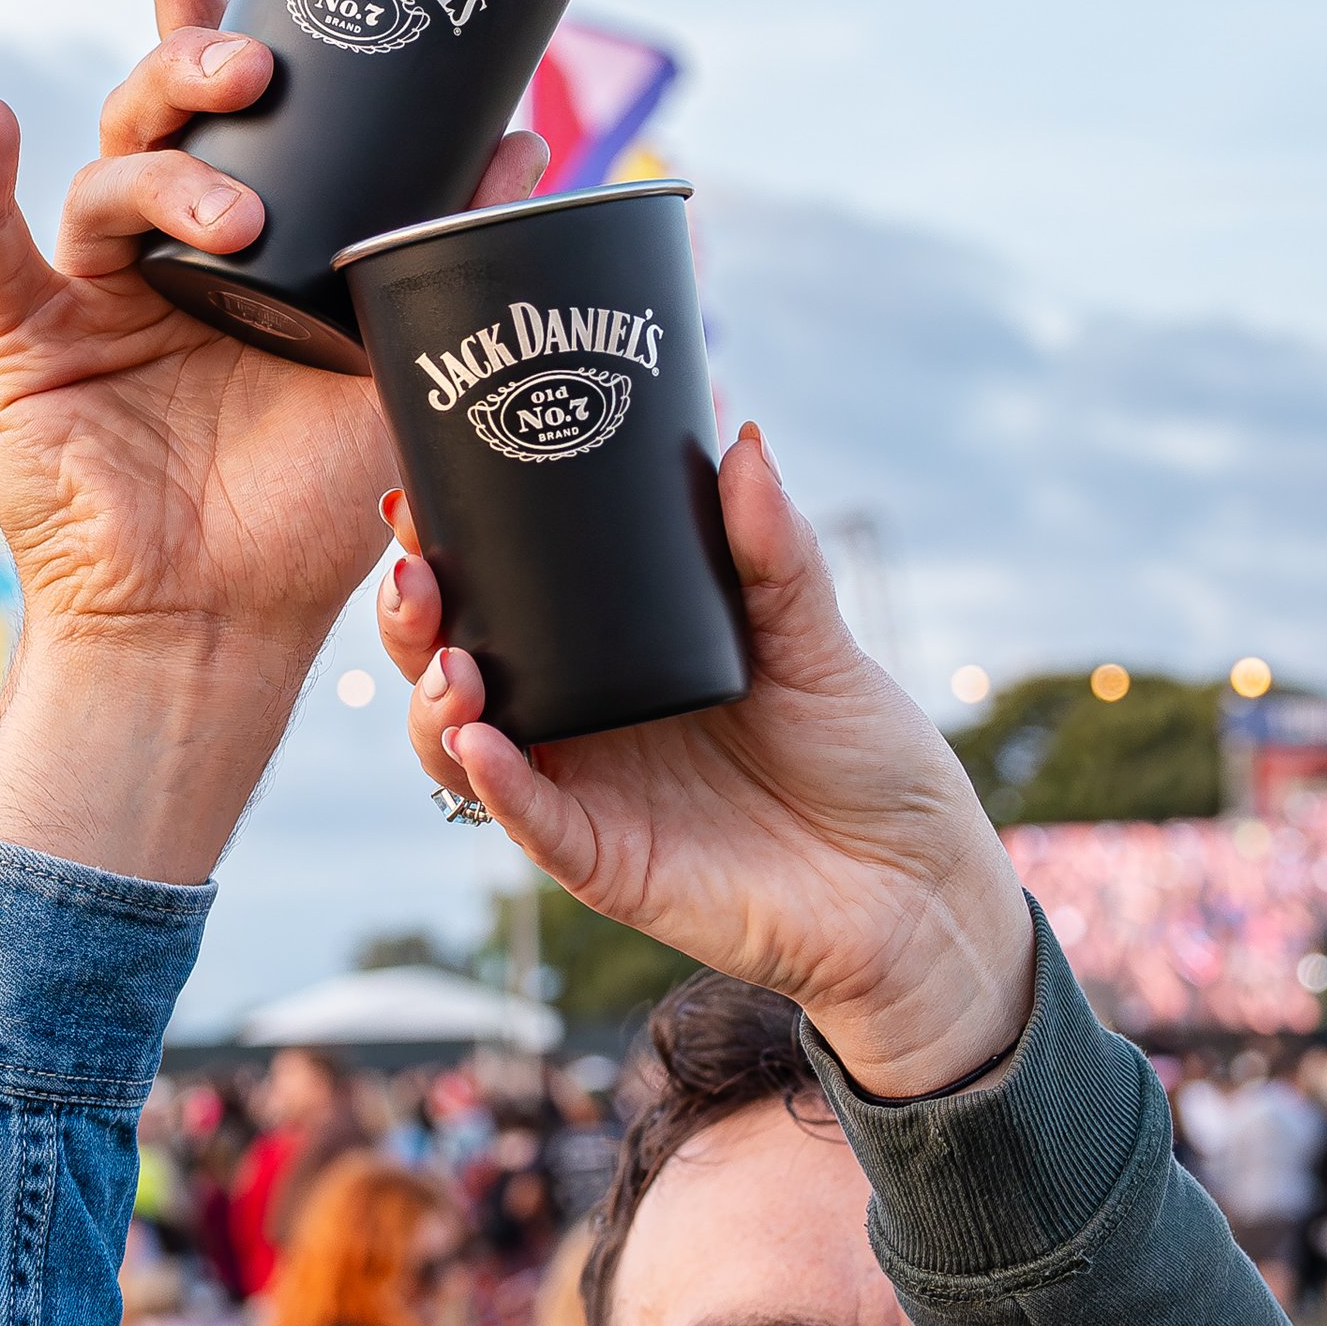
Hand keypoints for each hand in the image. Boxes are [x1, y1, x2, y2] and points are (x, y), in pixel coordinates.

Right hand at [0, 0, 544, 879]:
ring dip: (165, 166)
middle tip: (260, 61)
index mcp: (244, 246)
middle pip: (159, 116)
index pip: (228, 110)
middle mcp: (162, 256)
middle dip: (196, 61)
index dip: (213, 16)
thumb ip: (449, 267)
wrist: (222, 629)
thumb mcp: (404, 375)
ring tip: (234, 211)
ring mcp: (92, 298)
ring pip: (106, 179)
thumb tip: (531, 147)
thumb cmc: (309, 518)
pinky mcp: (28, 351)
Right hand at [376, 427, 1031, 1093]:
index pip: (504, 595)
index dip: (447, 551)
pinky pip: (528, 823)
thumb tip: (744, 441)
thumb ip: (773, 549)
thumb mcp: (817, 639)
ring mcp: (585, 790)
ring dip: (434, 704)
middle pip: (451, 666)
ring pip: (461, 748)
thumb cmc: (866, 758)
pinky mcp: (602, 861)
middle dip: (410, 620)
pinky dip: (496, 785)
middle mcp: (583, 719)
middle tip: (416, 571)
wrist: (916, 884)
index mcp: (615, 654)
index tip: (419, 502)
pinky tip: (483, 744)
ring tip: (455, 665)